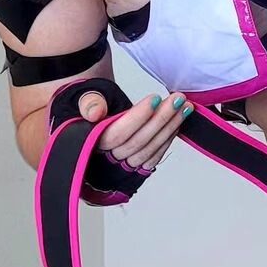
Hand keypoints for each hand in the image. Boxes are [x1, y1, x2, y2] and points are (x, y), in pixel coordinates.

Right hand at [77, 89, 192, 170]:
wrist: (89, 115)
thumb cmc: (87, 106)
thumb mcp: (81, 97)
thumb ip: (88, 103)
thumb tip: (95, 112)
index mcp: (89, 143)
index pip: (116, 134)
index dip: (137, 118)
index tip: (154, 99)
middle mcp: (105, 159)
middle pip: (137, 142)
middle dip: (160, 119)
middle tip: (178, 99)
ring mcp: (120, 166)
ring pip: (148, 151)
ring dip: (169, 128)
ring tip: (184, 107)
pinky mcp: (133, 168)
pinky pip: (152, 158)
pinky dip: (167, 141)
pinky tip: (177, 124)